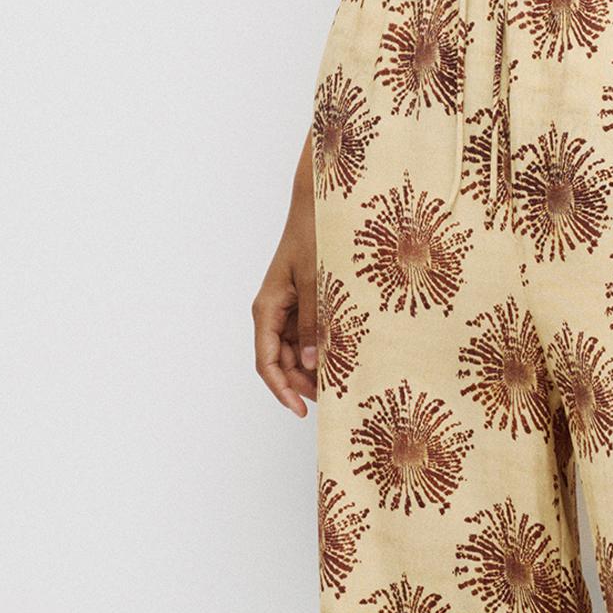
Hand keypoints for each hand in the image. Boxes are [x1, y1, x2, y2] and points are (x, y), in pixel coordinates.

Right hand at [252, 175, 320, 415]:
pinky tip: (346, 355)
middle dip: (303, 383)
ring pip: (297, 350)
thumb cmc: (316, 234)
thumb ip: (316, 323)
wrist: (324, 201)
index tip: (302, 411)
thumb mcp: (318, 282)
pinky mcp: (306, 300)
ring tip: (344, 380)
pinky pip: (310, 333)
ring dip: (316, 367)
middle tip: (335, 398)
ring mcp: (290, 306)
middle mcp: (275, 310)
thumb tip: (313, 364)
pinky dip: (324, 347)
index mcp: (268, 307)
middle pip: (282, 361)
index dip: (282, 390)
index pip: (266, 362)